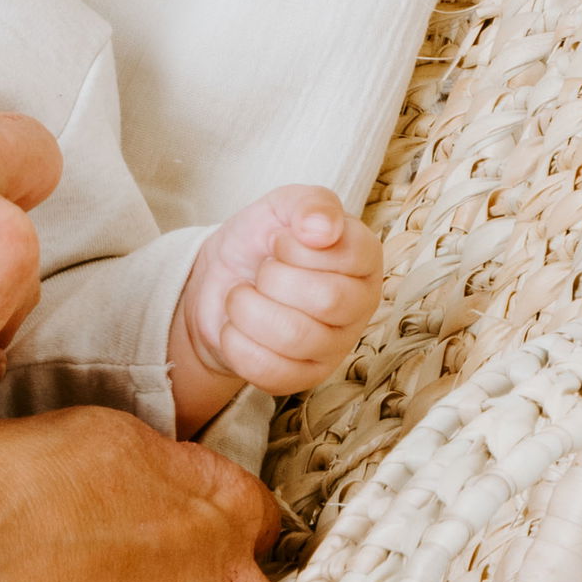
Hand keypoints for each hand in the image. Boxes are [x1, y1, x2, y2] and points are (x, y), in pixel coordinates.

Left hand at [169, 185, 381, 429]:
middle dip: (273, 279)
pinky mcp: (303, 377)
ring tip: (241, 297)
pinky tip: (235, 327)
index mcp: (364, 258)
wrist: (218, 282)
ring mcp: (335, 346)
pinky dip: (237, 344)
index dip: (296, 247)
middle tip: (261, 271)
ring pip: (295, 337)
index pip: (347, 255)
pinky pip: (272, 372)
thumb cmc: (261, 242)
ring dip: (247, 310)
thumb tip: (323, 228)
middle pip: (326, 299)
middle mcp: (359, 304)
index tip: (278, 242)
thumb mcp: (282, 206)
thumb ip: (310, 203)